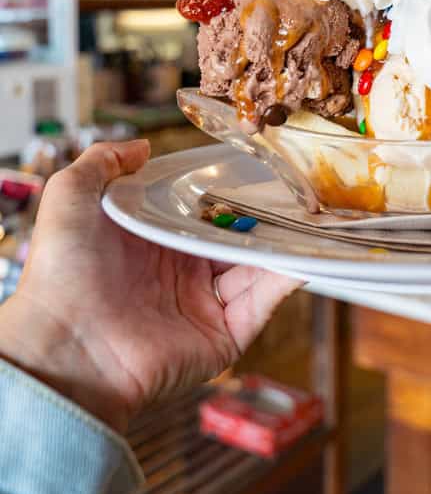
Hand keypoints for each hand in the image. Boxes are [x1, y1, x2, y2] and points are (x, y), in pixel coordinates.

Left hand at [0, 141, 300, 433]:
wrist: (68, 346)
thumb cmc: (62, 272)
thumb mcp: (71, 196)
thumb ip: (103, 161)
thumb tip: (143, 147)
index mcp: (151, 240)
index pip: (201, 209)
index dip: (226, 188)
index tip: (253, 164)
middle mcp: (180, 272)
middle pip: (234, 236)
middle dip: (262, 213)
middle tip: (290, 187)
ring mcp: (204, 305)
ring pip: (256, 266)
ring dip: (281, 241)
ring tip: (306, 215)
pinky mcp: (223, 336)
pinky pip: (263, 302)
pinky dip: (286, 277)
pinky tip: (301, 253)